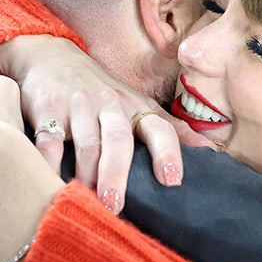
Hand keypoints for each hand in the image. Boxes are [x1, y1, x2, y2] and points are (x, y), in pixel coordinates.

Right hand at [0, 35, 212, 211]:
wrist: (49, 56)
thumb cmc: (100, 91)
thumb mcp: (138, 105)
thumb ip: (172, 130)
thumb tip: (214, 153)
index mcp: (135, 107)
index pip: (158, 128)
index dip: (167, 153)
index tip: (172, 181)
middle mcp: (109, 104)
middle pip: (118, 140)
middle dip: (117, 173)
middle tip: (115, 205)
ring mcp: (77, 106)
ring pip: (85, 143)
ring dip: (86, 175)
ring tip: (86, 203)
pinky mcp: (46, 109)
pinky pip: (48, 140)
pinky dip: (49, 163)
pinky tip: (50, 183)